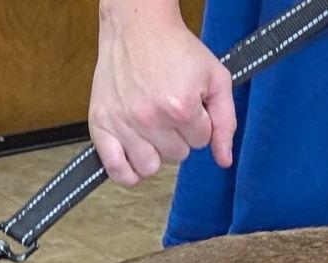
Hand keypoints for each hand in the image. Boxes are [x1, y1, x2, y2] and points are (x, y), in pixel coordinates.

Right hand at [91, 0, 235, 186]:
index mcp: (181, 107)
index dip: (199, 123)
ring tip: (152, 128)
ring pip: (150, 167)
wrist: (138, 26)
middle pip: (177, 156)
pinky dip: (126, 172)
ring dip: (155, 152)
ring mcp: (124, 123)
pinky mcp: (101, 124)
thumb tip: (224, 160)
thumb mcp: (215, 78)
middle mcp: (151, 118)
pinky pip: (116, 170)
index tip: (189, 103)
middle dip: (178, 136)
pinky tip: (134, 157)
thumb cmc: (175, 48)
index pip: (201, 142)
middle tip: (168, 109)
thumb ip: (226, 121)